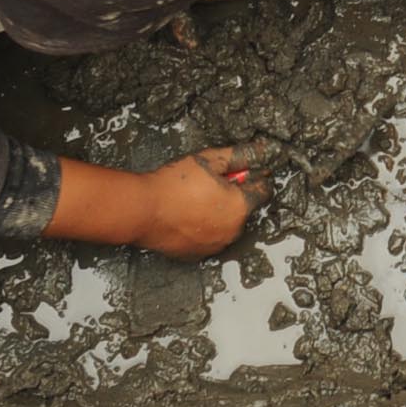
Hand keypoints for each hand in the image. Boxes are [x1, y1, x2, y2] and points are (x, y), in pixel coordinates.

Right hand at [132, 143, 271, 258]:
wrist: (141, 211)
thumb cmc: (173, 184)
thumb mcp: (209, 160)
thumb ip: (240, 156)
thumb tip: (263, 151)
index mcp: (241, 207)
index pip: (264, 190)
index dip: (252, 176)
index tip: (237, 171)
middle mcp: (233, 231)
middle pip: (245, 207)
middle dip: (234, 194)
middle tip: (208, 183)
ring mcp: (216, 246)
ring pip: (227, 224)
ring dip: (219, 212)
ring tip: (194, 199)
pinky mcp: (198, 255)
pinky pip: (209, 238)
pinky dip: (204, 227)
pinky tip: (186, 215)